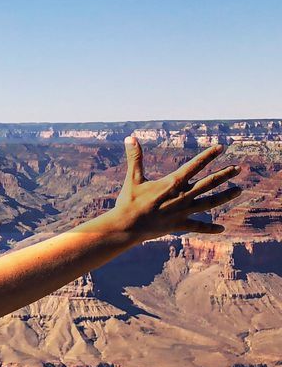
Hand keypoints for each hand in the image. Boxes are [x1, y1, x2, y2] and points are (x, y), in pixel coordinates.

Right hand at [106, 136, 241, 241]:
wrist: (127, 226)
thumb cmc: (128, 201)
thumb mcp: (133, 178)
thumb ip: (135, 158)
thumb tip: (130, 137)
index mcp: (172, 182)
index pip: (195, 165)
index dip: (208, 155)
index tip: (221, 147)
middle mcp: (182, 196)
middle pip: (209, 183)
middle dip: (224, 174)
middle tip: (238, 168)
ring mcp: (183, 211)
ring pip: (210, 202)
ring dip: (225, 196)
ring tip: (239, 190)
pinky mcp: (179, 225)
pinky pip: (198, 226)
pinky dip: (209, 228)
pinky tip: (222, 229)